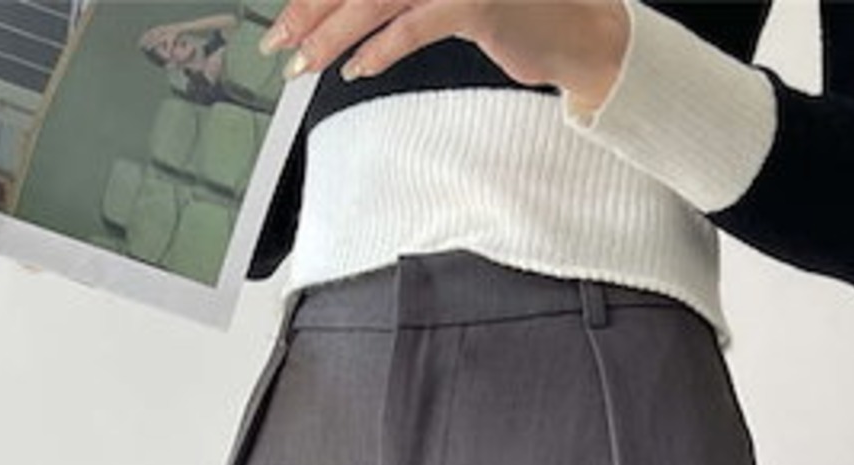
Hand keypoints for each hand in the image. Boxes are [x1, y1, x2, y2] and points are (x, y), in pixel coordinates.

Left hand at [259, 0, 630, 111]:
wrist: (575, 29)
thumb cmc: (512, 9)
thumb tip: (342, 13)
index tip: (286, 15)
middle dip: (310, 9)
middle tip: (278, 40)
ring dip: (332, 34)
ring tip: (304, 62)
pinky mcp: (475, 2)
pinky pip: (412, 27)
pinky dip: (379, 51)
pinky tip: (355, 70)